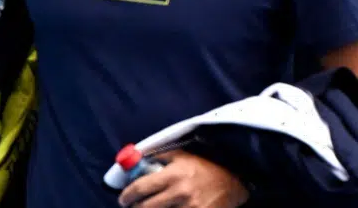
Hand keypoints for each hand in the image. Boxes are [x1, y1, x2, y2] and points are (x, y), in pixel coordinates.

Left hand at [118, 150, 248, 207]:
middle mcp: (181, 193)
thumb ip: (157, 157)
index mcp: (173, 175)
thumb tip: (134, 161)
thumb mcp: (180, 155)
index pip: (141, 188)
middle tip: (132, 207)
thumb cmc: (203, 165)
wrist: (234, 179)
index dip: (127, 195)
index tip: (123, 199)